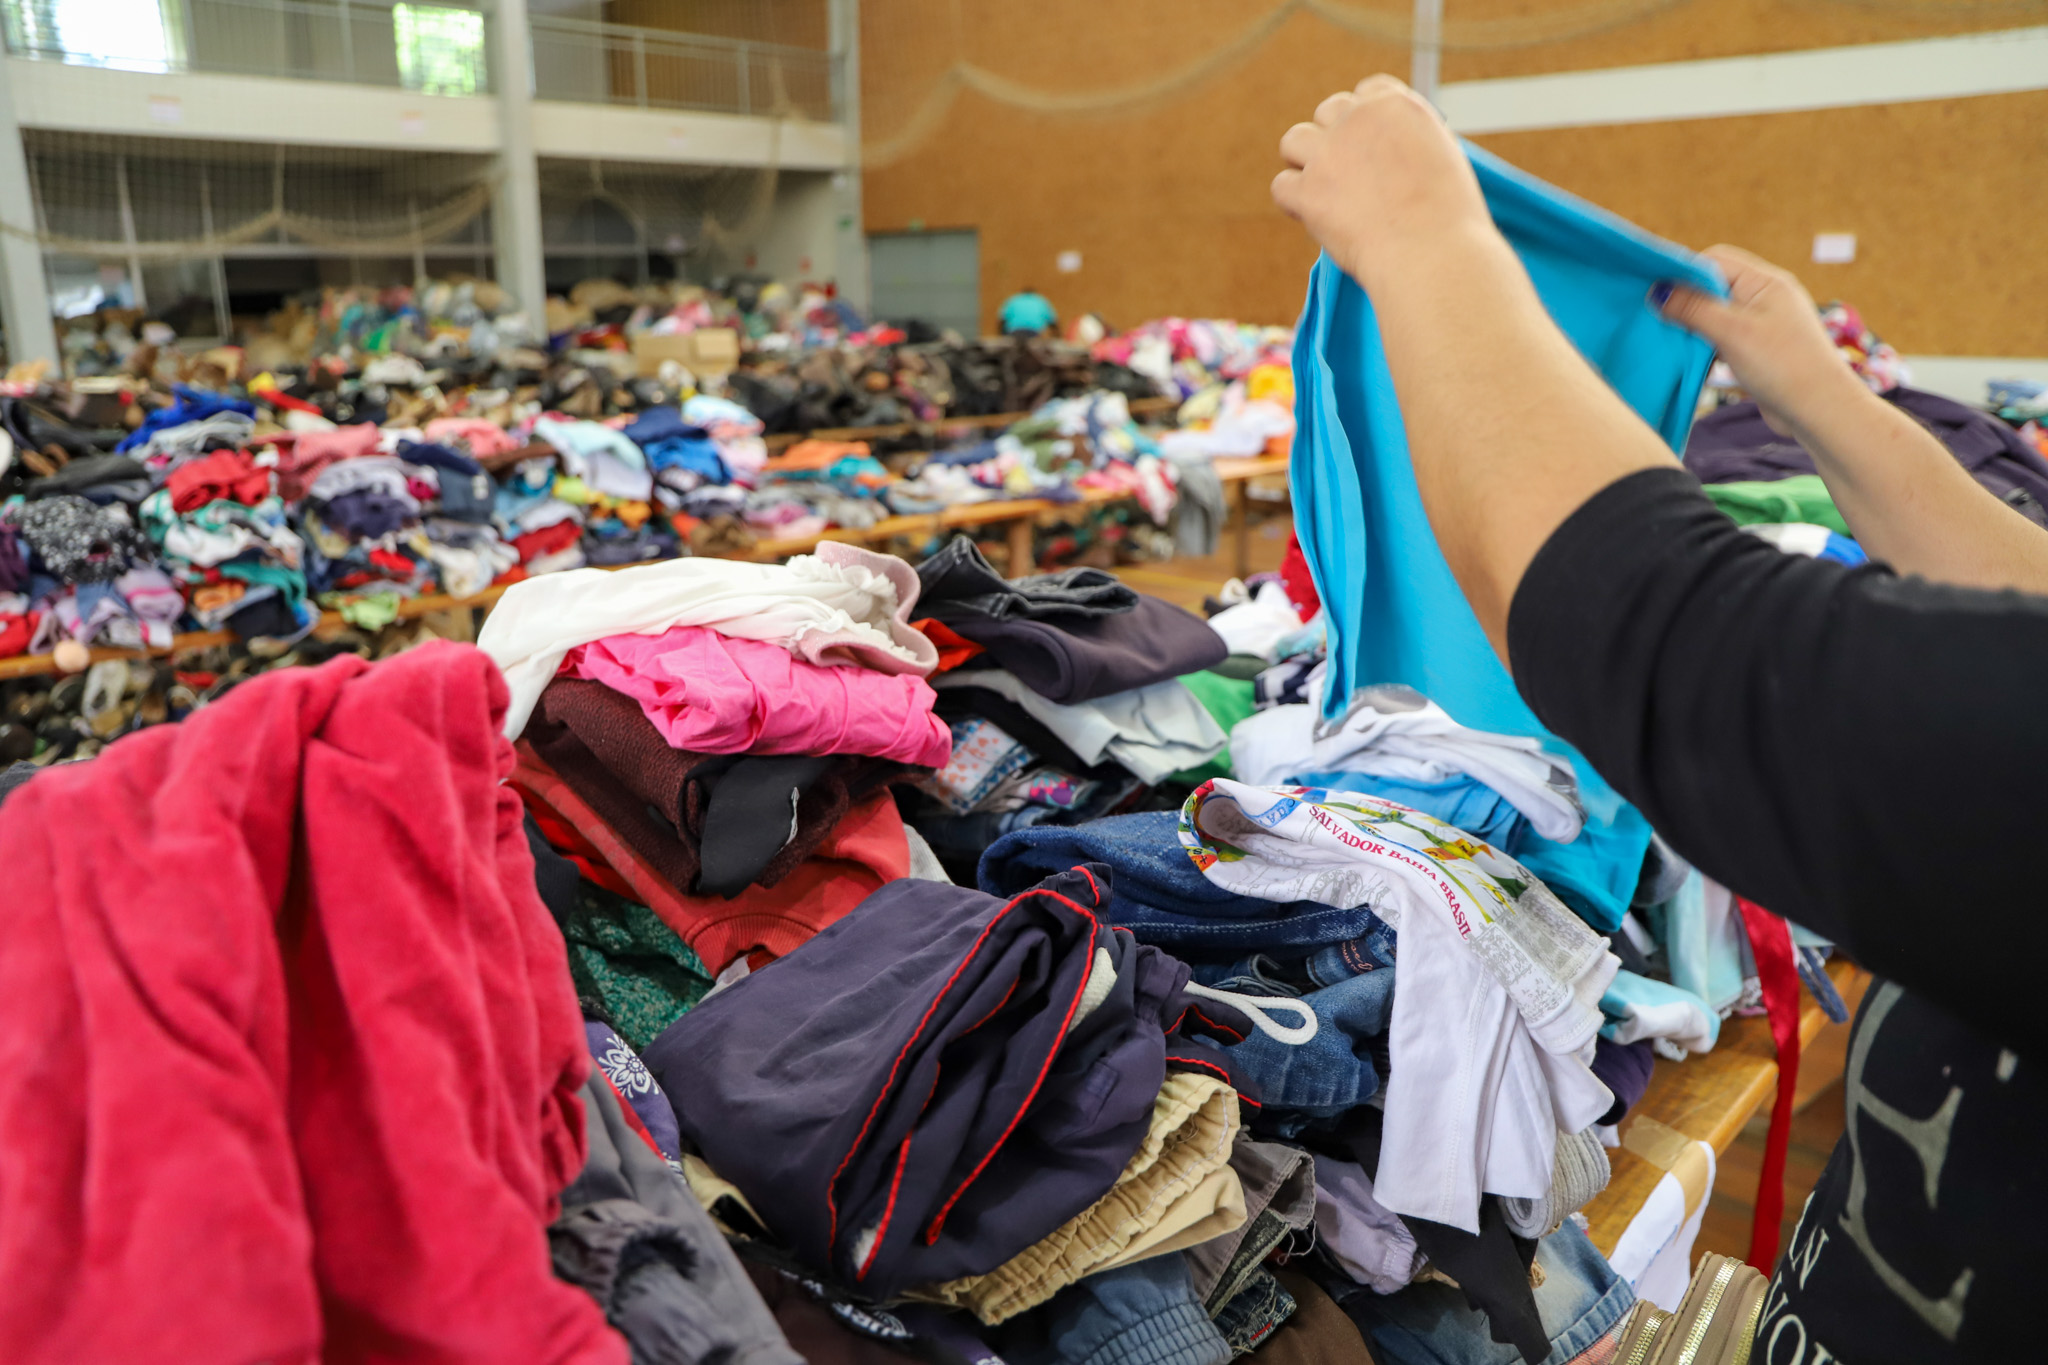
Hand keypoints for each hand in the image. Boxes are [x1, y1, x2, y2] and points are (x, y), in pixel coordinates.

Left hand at [1271, 75, 1494, 292]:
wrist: (1432, 252)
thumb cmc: (1447, 218)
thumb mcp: (1441, 156)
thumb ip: (1409, 140)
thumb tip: (1388, 147)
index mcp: (1396, 105)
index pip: (1366, 91)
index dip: (1363, 118)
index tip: (1368, 144)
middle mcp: (1359, 119)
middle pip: (1327, 111)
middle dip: (1334, 139)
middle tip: (1348, 175)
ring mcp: (1329, 153)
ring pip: (1293, 141)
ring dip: (1303, 162)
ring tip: (1324, 191)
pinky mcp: (1307, 190)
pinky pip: (1281, 186)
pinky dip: (1294, 202)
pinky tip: (1314, 217)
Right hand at [1659, 245, 1864, 434]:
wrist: (1819, 409)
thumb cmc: (1782, 364)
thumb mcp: (1732, 332)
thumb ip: (1693, 308)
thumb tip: (1657, 291)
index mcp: (1765, 282)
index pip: (1715, 260)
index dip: (1683, 272)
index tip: (1655, 293)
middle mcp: (1765, 297)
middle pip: (1713, 286)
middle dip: (1686, 300)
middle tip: (1660, 320)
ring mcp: (1763, 323)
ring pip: (1716, 314)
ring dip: (1694, 326)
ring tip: (1675, 342)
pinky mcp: (1759, 349)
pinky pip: (1724, 337)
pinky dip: (1706, 344)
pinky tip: (1694, 360)